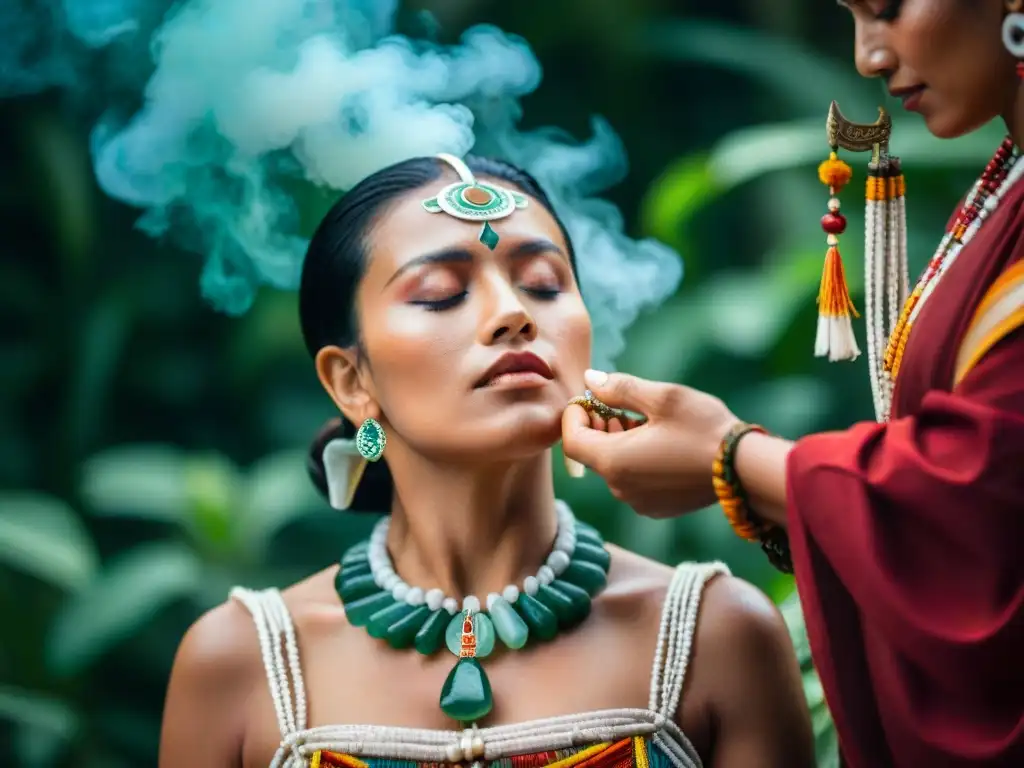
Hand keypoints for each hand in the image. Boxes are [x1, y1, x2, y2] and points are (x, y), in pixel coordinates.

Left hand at [561, 369, 739, 517]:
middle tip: (618, 405)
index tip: (589, 398)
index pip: (571, 441)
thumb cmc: (704, 428)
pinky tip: (659, 443)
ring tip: (642, 420)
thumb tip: (590, 380)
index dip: (574, 416)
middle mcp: (620, 488)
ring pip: (612, 468)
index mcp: (615, 462)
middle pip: (591, 455)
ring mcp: (638, 502)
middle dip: (597, 427)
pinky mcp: (656, 507)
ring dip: (617, 442)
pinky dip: (634, 460)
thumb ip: (620, 388)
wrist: (745, 470)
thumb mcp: (662, 398)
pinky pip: (632, 481)